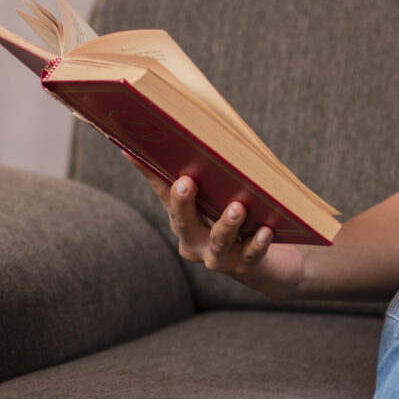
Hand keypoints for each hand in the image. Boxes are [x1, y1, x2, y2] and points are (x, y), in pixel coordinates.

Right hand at [128, 154, 305, 301]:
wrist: (261, 261)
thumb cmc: (235, 219)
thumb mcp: (217, 197)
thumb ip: (207, 173)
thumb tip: (190, 134)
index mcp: (183, 220)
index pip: (163, 193)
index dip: (149, 173)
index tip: (133, 152)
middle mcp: (194, 241)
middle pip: (184, 222)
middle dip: (183, 202)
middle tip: (186, 182)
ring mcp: (218, 256)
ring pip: (219, 240)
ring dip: (226, 224)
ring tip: (236, 207)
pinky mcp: (245, 264)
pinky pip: (251, 254)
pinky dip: (258, 243)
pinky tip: (266, 231)